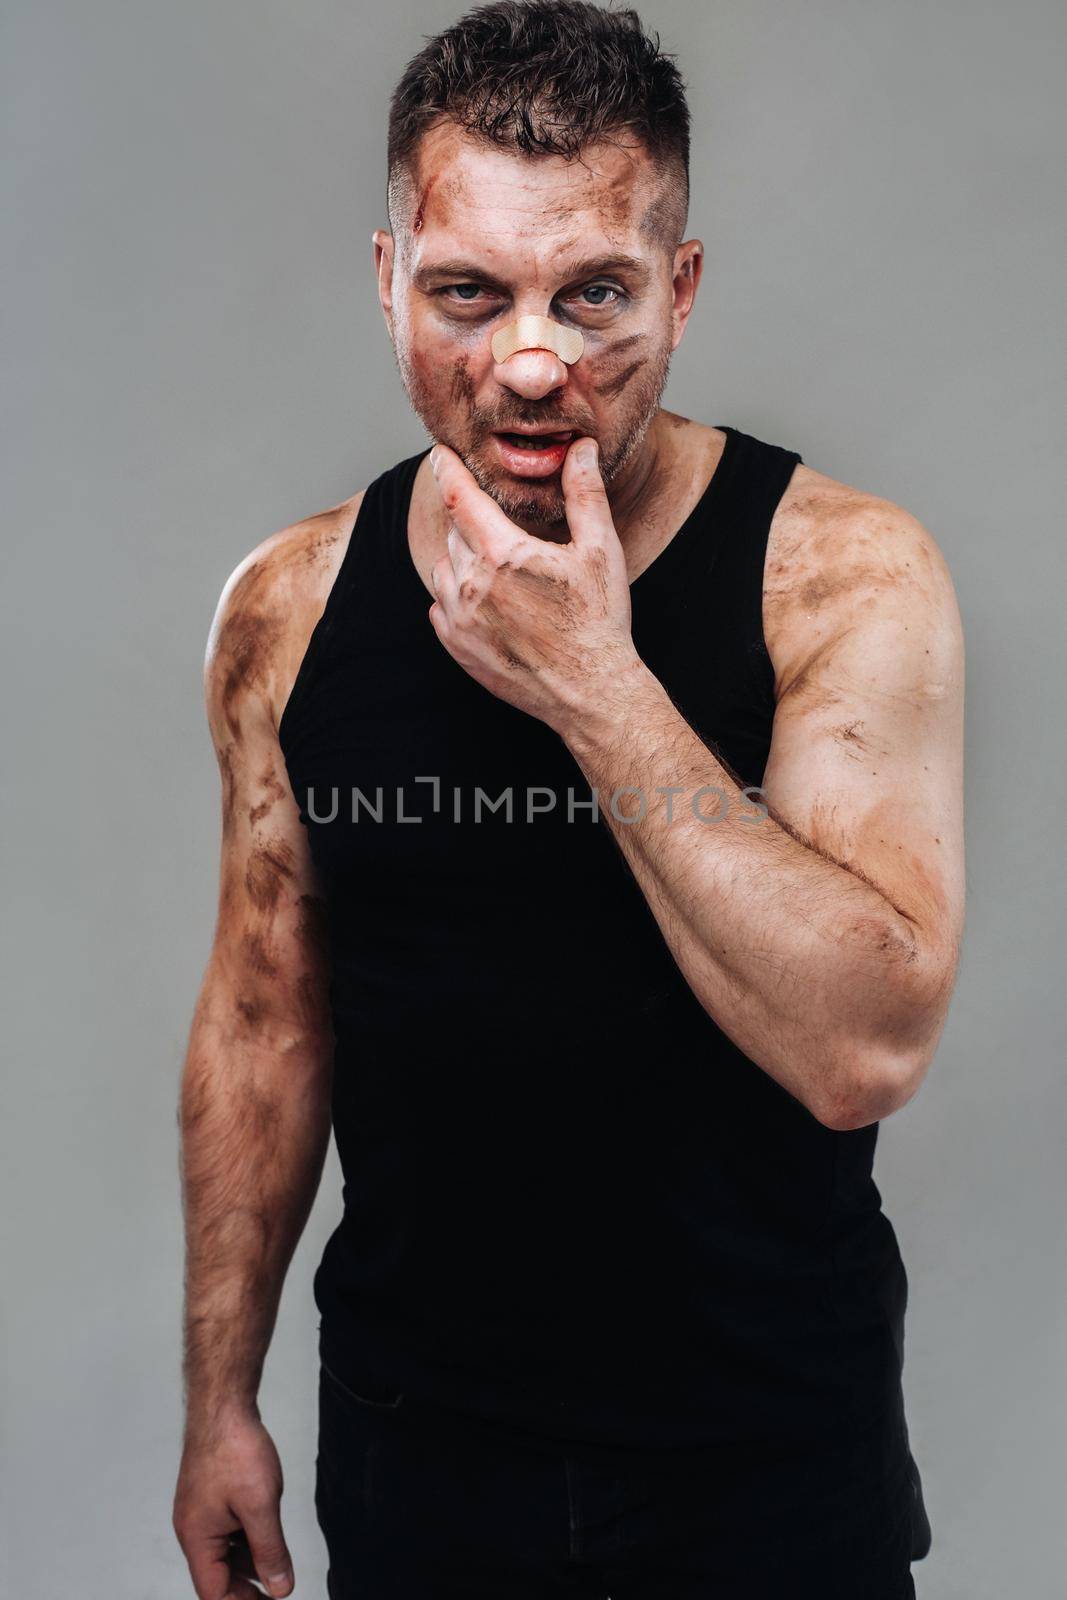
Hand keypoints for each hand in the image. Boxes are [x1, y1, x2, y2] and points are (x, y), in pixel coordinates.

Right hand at [173, 1407, 293, 1599]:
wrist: (223, 1405)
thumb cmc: (234, 1448)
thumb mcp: (261, 1506)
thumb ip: (270, 1552)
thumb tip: (280, 1588)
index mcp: (197, 1538)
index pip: (214, 1591)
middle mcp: (193, 1528)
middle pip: (217, 1575)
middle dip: (246, 1588)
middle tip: (277, 1590)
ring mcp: (200, 1511)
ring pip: (224, 1552)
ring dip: (248, 1564)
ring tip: (276, 1570)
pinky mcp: (210, 1496)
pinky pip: (226, 1530)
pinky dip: (245, 1540)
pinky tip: (266, 1539)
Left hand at [427, 436, 644, 736]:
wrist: (590, 692)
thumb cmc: (598, 621)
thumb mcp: (600, 551)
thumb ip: (585, 494)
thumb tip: (581, 448)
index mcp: (504, 555)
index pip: (459, 498)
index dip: (447, 470)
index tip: (440, 454)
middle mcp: (472, 586)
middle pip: (454, 531)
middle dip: (470, 519)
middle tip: (498, 522)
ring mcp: (460, 620)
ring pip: (443, 568)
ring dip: (463, 558)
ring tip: (500, 566)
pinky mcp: (457, 647)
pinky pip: (440, 605)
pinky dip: (456, 594)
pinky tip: (488, 599)